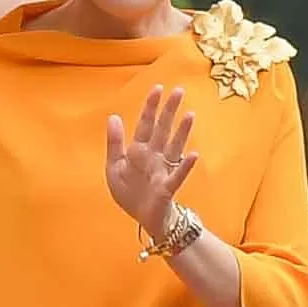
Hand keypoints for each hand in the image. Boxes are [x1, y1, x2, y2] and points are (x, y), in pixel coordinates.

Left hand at [104, 86, 199, 241]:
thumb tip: (113, 116)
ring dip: (182, 132)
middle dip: (169, 111)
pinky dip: (185, 166)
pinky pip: (178, 175)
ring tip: (189, 115)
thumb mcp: (114, 167)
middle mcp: (154, 157)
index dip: (151, 107)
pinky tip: (194, 154)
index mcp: (139, 151)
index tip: (158, 88)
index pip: (145, 125)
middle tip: (179, 91)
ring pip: (174, 146)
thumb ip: (114, 143)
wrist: (143, 218)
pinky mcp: (168, 187)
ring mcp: (163, 170)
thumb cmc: (130, 192)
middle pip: (163, 130)